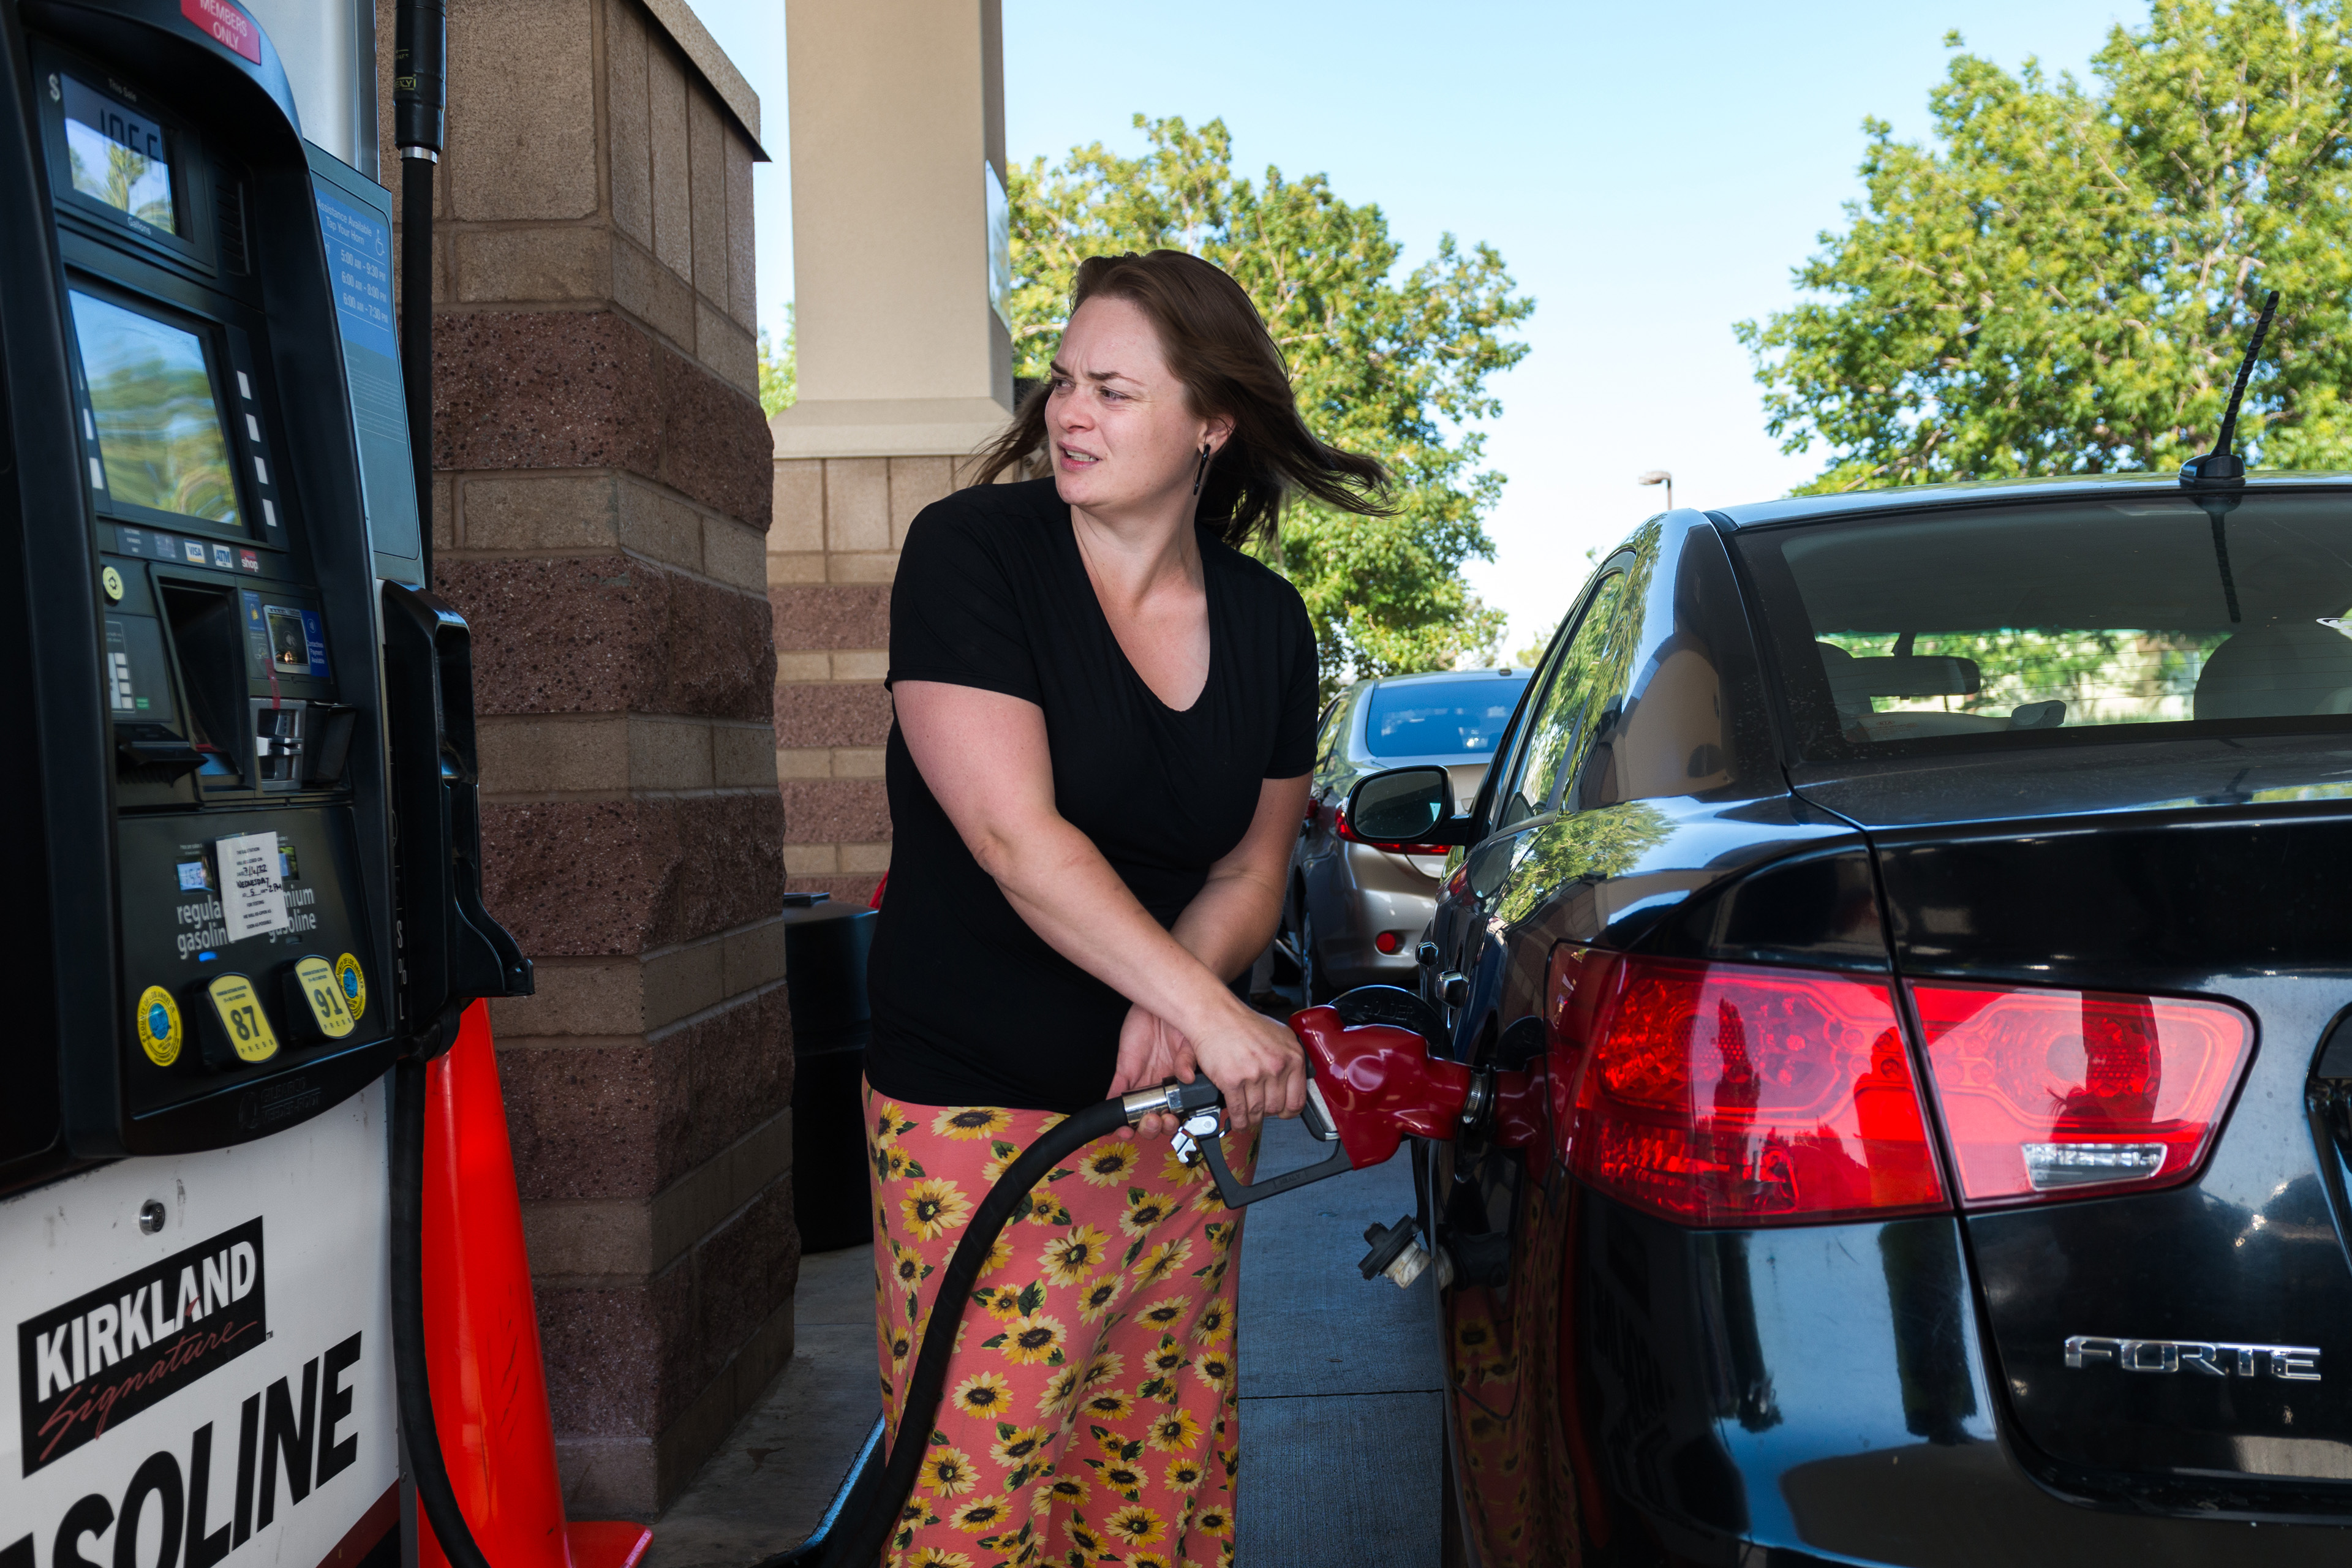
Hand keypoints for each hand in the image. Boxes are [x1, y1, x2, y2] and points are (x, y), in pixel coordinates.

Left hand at [1106, 1005, 1195, 1140]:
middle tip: (1156, 1120)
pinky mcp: (1124, 1073)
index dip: (1173, 1122)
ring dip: (1134, 1125)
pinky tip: (1115, 1119)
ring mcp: (1141, 1082)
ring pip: (1135, 1113)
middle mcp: (1160, 1087)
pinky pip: (1115, 1095)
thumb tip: (1187, 1077)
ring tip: (1134, 1126)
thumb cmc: (1177, 1022)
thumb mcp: (1189, 1041)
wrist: (1157, 1005)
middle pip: (1156, 1118)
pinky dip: (1112, 1109)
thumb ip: (1187, 1060)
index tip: (1170, 1121)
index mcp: (1178, 1084)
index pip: (1177, 1111)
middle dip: (1155, 1128)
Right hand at [1186, 1003, 1304, 1135]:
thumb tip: (1295, 1082)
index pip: (1297, 1100)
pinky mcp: (1232, 1080)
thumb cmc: (1243, 1024)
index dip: (1288, 1110)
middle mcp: (1276, 1066)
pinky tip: (1239, 1121)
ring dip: (1252, 1119)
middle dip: (1267, 1113)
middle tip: (1261, 1110)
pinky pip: (1239, 1111)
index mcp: (1292, 1057)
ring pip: (1257, 1112)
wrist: (1216, 1016)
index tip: (1282, 1112)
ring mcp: (1254, 1074)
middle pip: (1276, 1108)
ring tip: (1249, 1117)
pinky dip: (1239, 1121)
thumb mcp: (1280, 1036)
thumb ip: (1290, 1059)